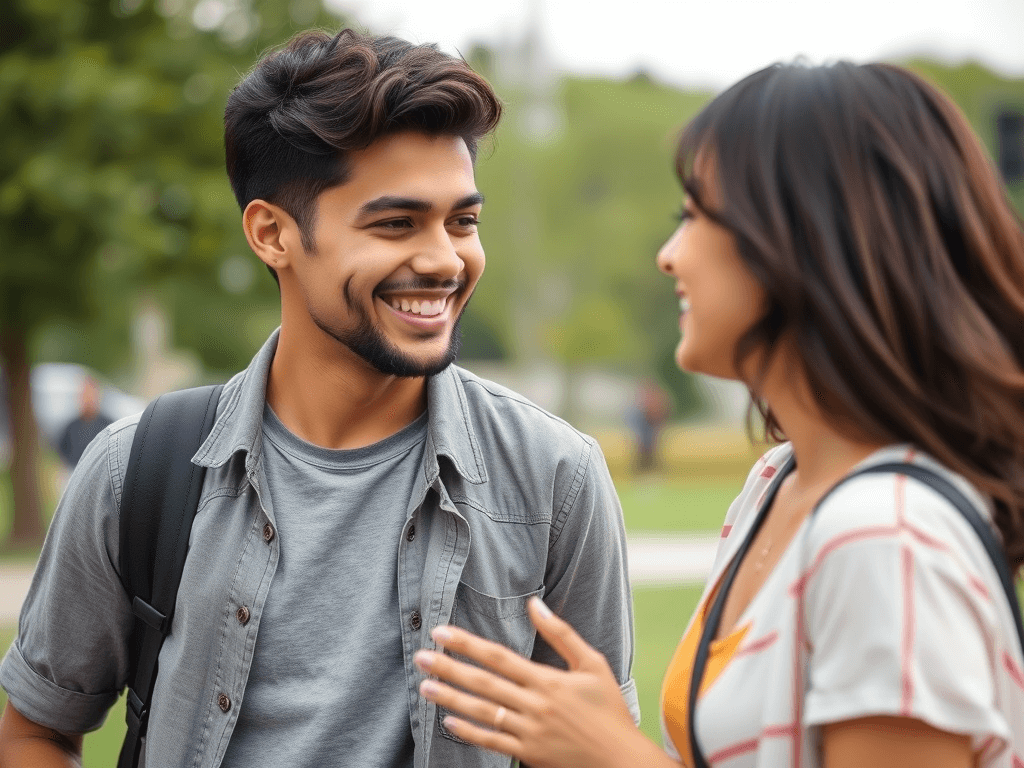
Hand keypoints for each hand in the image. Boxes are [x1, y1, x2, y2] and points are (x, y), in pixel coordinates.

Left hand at [414, 597, 662, 767]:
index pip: (499, 657)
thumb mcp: (593, 664)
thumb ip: (561, 634)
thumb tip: (534, 604)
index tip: (442, 632)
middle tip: (420, 657)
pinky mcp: (529, 755)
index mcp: (548, 681)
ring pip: (482, 713)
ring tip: (425, 686)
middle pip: (484, 683)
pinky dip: (469, 733)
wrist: (621, 760)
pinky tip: (448, 721)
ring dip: (451, 698)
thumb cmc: (609, 710)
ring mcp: (529, 732)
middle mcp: (534, 705)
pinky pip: (492, 743)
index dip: (468, 643)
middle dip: (449, 668)